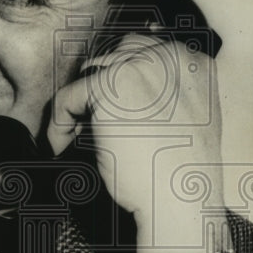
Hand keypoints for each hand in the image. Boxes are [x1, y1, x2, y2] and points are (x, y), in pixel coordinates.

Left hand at [47, 32, 227, 249]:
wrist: (181, 198)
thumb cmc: (183, 173)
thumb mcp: (187, 123)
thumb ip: (166, 98)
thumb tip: (123, 96)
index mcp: (193, 62)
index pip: (143, 54)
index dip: (120, 84)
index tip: (107, 113)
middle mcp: (169, 56)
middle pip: (114, 59)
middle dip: (100, 92)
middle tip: (91, 127)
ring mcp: (140, 67)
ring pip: (91, 76)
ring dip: (81, 107)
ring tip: (82, 139)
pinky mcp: (111, 86)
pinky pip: (68, 96)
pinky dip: (59, 124)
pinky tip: (64, 146)